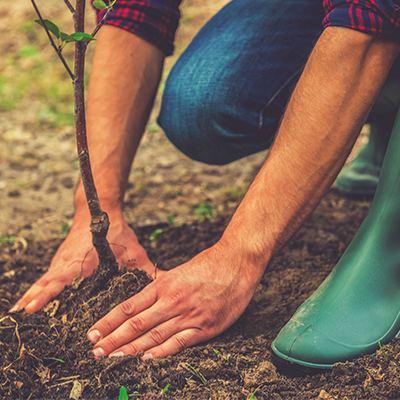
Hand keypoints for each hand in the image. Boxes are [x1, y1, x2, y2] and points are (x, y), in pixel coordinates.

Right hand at [10, 214, 155, 313]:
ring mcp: (63, 261)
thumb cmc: (117, 231)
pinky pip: (47, 276)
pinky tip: (28, 301)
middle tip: (23, 314)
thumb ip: (146, 269)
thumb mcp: (133, 251)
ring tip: (18, 312)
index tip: (33, 306)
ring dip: (32, 294)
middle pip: (49, 282)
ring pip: (45, 279)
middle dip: (36, 297)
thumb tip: (165, 282)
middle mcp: (69, 262)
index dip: (48, 293)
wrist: (99, 210)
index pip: (63, 279)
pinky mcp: (62, 261)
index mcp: (84, 261)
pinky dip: (37, 288)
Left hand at [86, 244, 260, 359]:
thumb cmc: (209, 264)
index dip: (109, 321)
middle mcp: (172, 301)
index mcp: (163, 285)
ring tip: (112, 358)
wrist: (237, 262)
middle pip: (136, 324)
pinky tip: (146, 359)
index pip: (129, 306)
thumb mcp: (180, 270)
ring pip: (154, 335)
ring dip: (131, 349)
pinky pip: (180, 342)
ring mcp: (188, 315)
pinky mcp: (206, 327)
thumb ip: (162, 284)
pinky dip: (162, 352)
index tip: (93, 332)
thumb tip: (146, 289)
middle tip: (95, 351)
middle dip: (113, 339)